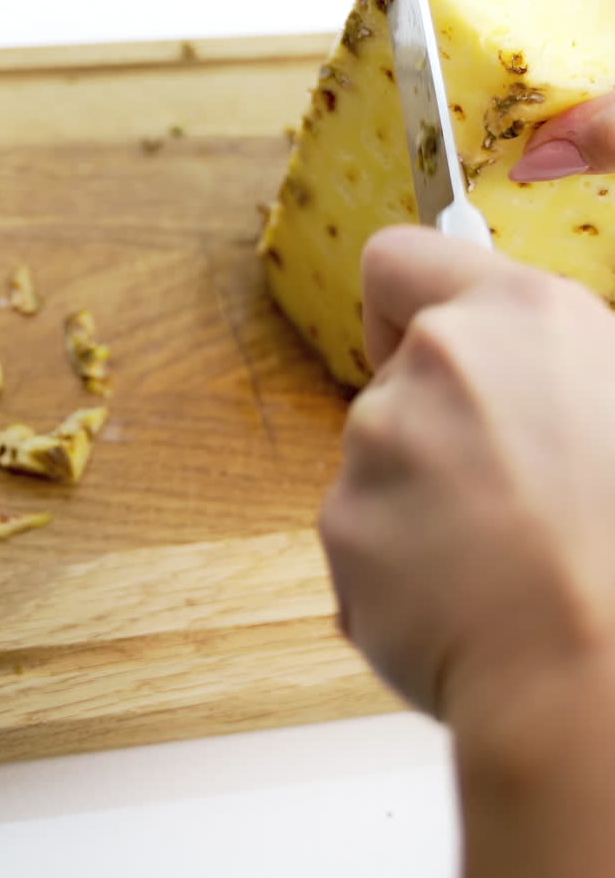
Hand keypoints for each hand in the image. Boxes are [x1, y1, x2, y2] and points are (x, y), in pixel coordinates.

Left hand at [320, 225, 614, 732]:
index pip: (399, 258)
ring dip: (420, 492)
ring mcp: (379, 442)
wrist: (594, 671)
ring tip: (501, 551)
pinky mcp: (341, 524)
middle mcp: (438, 359)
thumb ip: (557, 358)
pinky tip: (466, 594)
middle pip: (398, 373)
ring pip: (380, 455)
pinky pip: (363, 530)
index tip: (418, 336)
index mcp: (520, 314)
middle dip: (435, 418)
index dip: (405, 302)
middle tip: (509, 484)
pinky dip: (398, 558)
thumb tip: (526, 365)